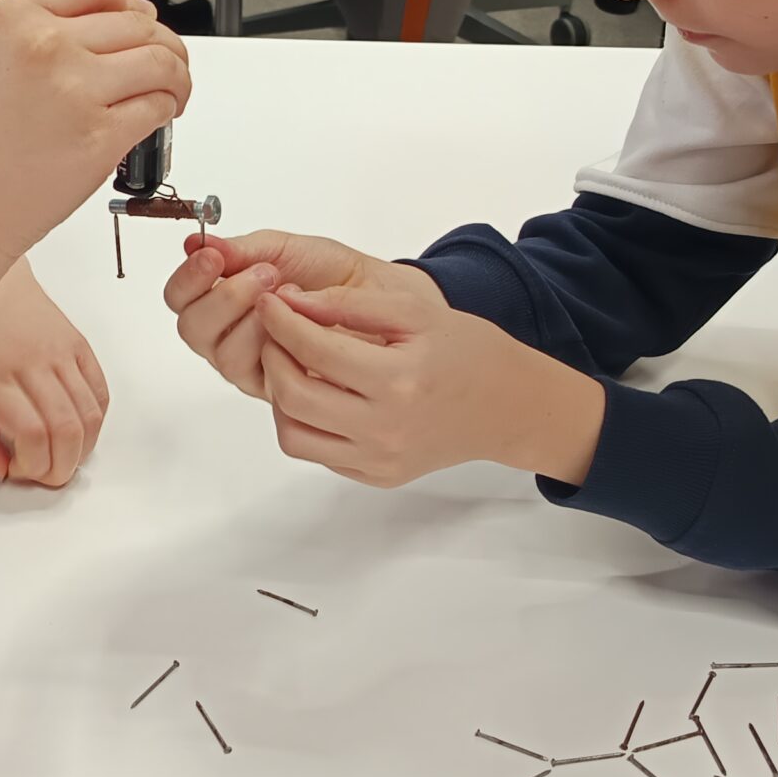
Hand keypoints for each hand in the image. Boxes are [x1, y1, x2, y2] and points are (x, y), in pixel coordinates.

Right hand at [0, 0, 188, 287]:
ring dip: (176, 76)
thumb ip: (42, 31)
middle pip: (139, 22)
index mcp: (11, 17)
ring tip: (168, 93)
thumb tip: (116, 21)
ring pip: (162, 60)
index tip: (133, 22)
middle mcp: (46, 45)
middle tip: (160, 67)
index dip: (126, 3)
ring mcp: (77, 90)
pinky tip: (154, 121)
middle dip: (160, 45)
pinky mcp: (102, 137)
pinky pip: (159, 107)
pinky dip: (166, 112)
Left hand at [0, 261, 108, 486]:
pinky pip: (101, 394)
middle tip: (47, 475)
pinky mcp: (77, 344)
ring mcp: (57, 351)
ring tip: (63, 457)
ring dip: (82, 450)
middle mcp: (28, 361)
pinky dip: (95, 423)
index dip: (33, 466)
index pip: (31, 434)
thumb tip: (4, 469)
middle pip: (66, 430)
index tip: (20, 469)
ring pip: (90, 416)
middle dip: (61, 468)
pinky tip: (77, 430)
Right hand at [163, 231, 424, 399]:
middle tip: (263, 274)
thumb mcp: (291, 250)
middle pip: (192, 328)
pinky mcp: (277, 388)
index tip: (212, 257)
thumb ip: (243, 249)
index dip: (188, 278)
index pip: (181, 295)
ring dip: (250, 318)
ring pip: (220, 352)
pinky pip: (255, 373)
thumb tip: (198, 244)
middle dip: (223, 298)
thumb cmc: (341, 276)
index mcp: (226, 297)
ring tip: (287, 292)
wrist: (389, 303)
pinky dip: (272, 344)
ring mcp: (253, 362)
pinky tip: (297, 324)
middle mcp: (231, 333)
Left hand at [253, 281, 605, 489]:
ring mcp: (379, 460)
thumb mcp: (414, 311)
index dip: (281, 320)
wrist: (507, 406)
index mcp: (398, 380)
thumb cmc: (467, 352)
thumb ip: (349, 303)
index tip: (270, 300)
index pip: (312, 349)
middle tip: (276, 330)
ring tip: (295, 364)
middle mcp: (385, 429)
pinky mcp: (376, 476)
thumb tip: (291, 301)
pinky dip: (305, 422)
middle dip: (272, 354)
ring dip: (280, 395)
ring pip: (292, 434)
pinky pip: (318, 453)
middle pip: (292, 395)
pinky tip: (321, 393)